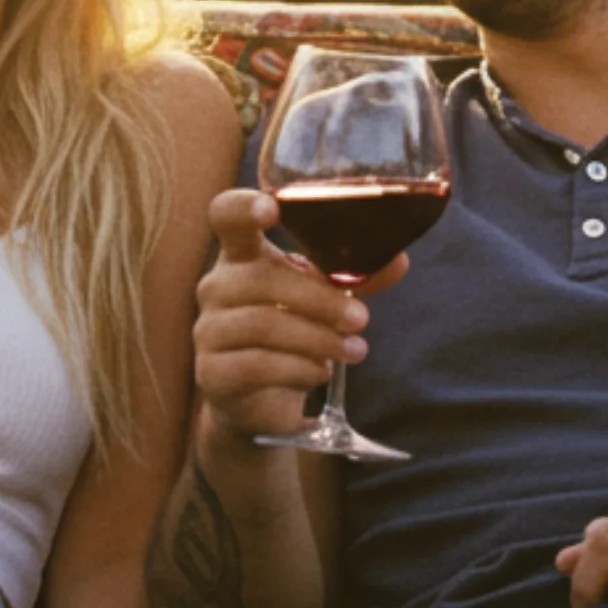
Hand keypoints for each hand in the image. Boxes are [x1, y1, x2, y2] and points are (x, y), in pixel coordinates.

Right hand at [191, 188, 402, 447]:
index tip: (271, 208)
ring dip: (318, 339)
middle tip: (361, 319)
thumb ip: (355, 277)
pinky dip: (299, 370)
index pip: (226, 216)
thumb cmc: (289, 332)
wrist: (257, 400)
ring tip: (355, 350)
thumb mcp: (322, 298)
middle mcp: (217, 286)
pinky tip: (321, 372)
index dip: (244, 207)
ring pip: (263, 325)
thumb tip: (399, 260)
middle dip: (319, 300)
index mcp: (242, 256)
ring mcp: (208, 330)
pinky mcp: (211, 373)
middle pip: (261, 279)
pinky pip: (257, 366)